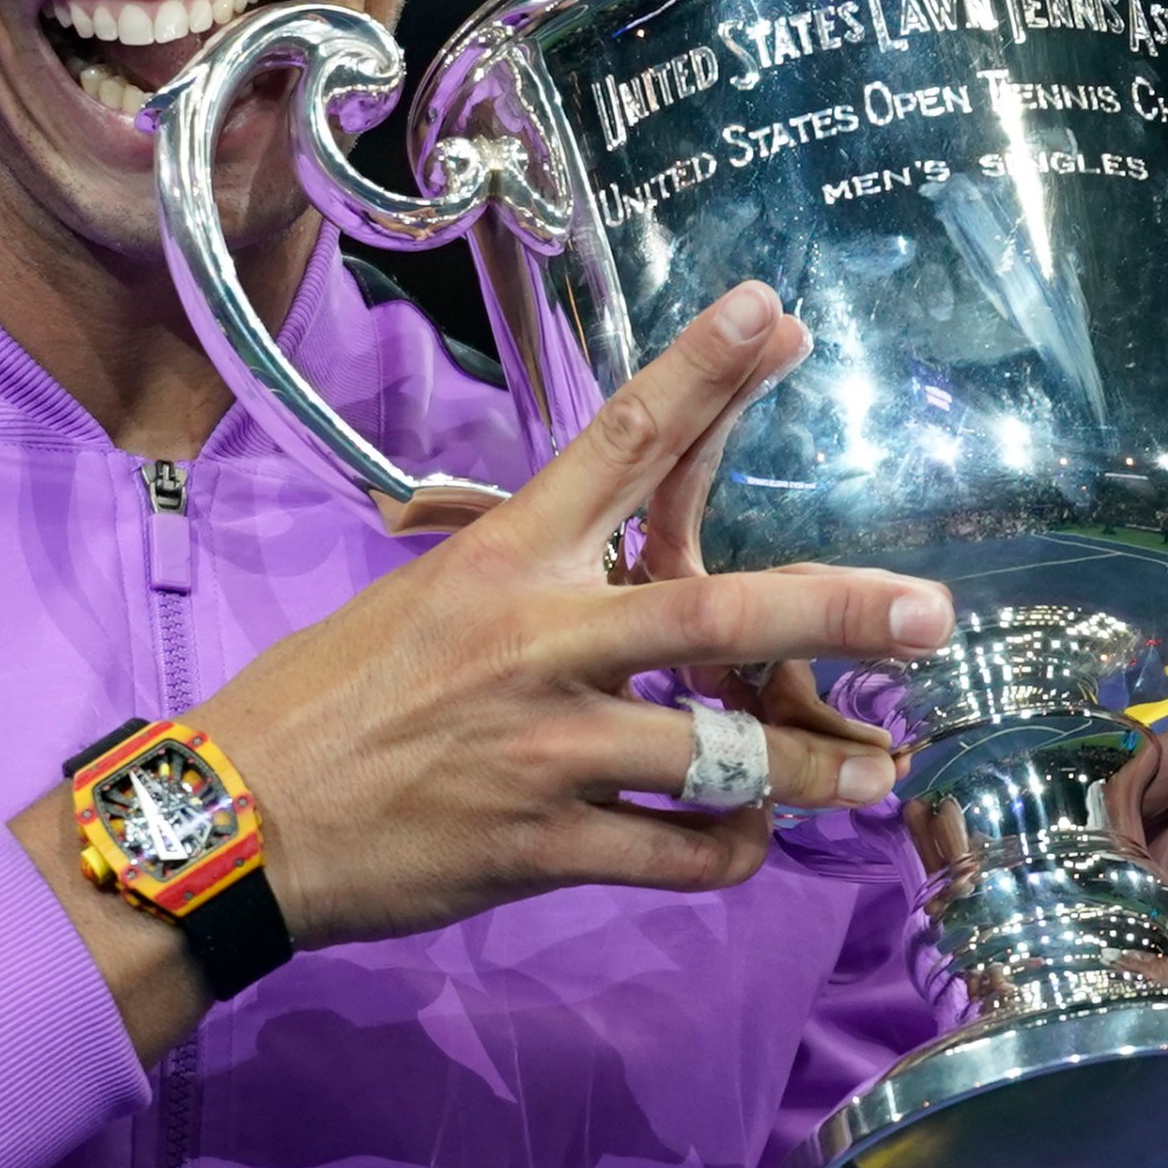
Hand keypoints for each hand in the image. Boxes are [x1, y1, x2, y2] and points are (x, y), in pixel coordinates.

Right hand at [193, 281, 947, 949]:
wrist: (237, 820)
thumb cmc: (321, 701)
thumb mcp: (418, 599)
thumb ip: (526, 582)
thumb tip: (609, 567)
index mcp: (503, 561)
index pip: (616, 444)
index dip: (701, 373)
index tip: (773, 312)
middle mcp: (536, 643)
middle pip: (716, 616)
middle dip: (837, 610)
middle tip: (930, 612)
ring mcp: (546, 750)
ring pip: (721, 757)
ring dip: (814, 771)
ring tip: (874, 773)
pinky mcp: (542, 846)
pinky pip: (678, 855)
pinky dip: (730, 849)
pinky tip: (747, 838)